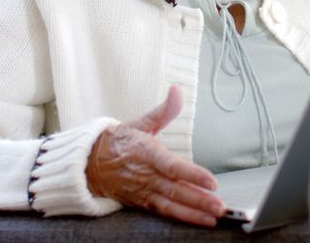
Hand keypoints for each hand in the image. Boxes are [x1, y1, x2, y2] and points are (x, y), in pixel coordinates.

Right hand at [85, 86, 224, 225]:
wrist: (90, 163)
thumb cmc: (120, 142)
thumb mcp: (141, 122)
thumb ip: (164, 110)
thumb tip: (177, 90)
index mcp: (146, 152)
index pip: (172, 166)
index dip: (192, 175)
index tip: (212, 181)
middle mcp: (145, 174)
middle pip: (175, 189)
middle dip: (199, 199)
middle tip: (219, 205)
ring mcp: (144, 190)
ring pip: (171, 204)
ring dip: (194, 212)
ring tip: (214, 216)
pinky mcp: (143, 202)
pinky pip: (164, 211)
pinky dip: (183, 217)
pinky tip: (200, 220)